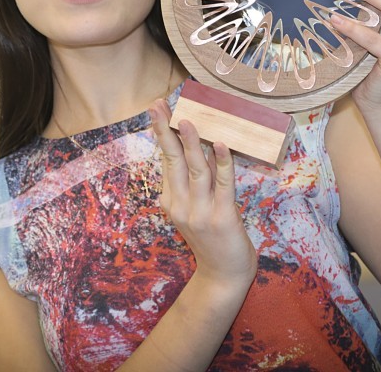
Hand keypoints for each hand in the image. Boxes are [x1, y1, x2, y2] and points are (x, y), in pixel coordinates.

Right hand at [148, 99, 256, 285]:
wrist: (223, 276)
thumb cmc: (212, 240)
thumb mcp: (195, 209)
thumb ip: (196, 181)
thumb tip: (202, 147)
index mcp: (171, 201)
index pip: (166, 161)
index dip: (162, 134)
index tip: (157, 110)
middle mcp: (181, 205)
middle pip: (172, 161)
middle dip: (164, 131)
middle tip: (156, 105)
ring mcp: (200, 212)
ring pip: (195, 169)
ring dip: (191, 142)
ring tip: (186, 119)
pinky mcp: (223, 217)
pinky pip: (223, 184)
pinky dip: (223, 162)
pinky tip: (220, 144)